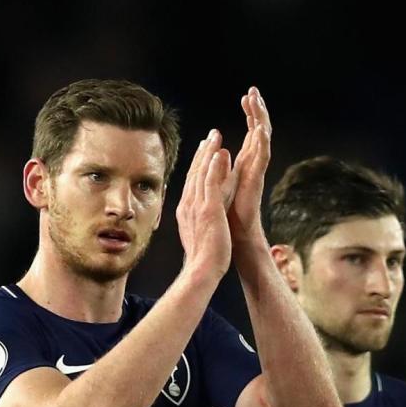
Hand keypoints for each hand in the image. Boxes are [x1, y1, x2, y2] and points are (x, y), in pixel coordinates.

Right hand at [176, 129, 232, 279]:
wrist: (202, 270)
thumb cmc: (203, 259)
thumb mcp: (199, 234)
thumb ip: (200, 219)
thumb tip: (202, 212)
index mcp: (186, 210)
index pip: (192, 183)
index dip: (198, 165)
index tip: (205, 151)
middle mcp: (188, 205)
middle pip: (195, 173)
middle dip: (203, 153)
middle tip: (211, 136)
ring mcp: (197, 206)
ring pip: (201, 174)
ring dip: (208, 153)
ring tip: (215, 136)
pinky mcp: (208, 209)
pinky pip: (210, 183)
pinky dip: (213, 167)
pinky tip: (219, 153)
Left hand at [224, 87, 271, 243]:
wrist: (234, 235)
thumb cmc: (225, 215)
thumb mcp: (217, 185)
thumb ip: (217, 169)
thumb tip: (213, 156)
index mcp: (243, 164)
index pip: (249, 132)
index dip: (248, 115)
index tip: (245, 97)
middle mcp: (251, 165)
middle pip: (257, 131)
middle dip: (256, 110)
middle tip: (253, 91)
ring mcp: (255, 171)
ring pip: (261, 139)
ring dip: (260, 119)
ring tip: (257, 100)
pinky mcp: (256, 180)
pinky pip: (261, 157)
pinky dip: (261, 142)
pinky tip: (260, 128)